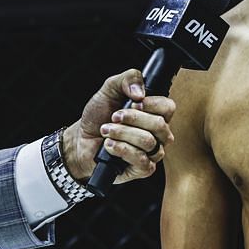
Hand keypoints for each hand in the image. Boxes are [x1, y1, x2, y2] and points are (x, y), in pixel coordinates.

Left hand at [62, 68, 175, 182]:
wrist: (80, 139)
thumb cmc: (98, 116)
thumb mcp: (109, 89)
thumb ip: (128, 79)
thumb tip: (140, 92)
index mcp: (156, 114)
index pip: (168, 107)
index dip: (150, 104)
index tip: (132, 103)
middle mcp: (159, 134)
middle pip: (159, 125)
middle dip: (131, 119)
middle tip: (113, 117)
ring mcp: (153, 152)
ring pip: (148, 142)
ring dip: (122, 134)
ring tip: (107, 131)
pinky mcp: (143, 169)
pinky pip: (141, 160)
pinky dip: (121, 150)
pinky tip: (109, 146)